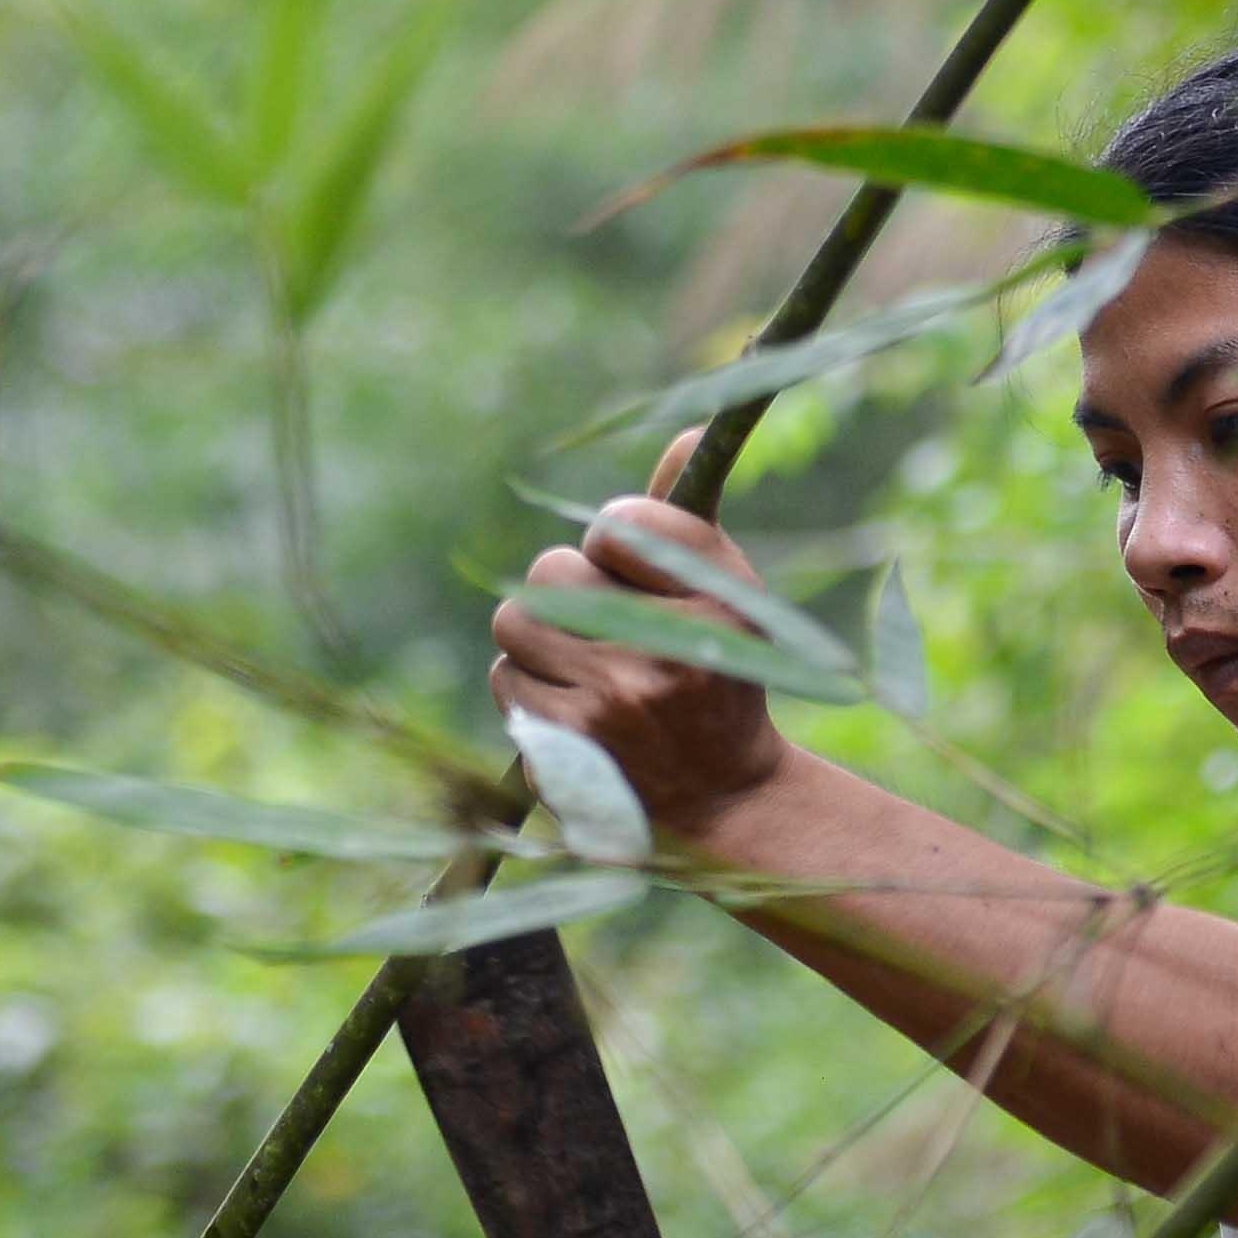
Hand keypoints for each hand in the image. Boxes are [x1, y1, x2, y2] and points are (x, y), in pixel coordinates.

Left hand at [490, 434, 791, 848]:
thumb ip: (688, 523)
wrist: (726, 804)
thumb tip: (686, 433)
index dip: (612, 542)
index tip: (628, 570)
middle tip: (603, 628)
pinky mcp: (568, 748)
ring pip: (515, 623)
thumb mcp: (729, 599)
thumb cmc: (721, 681)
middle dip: (567, 592)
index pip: (621, 522)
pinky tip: (574, 712)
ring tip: (583, 668)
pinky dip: (530, 692)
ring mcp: (612, 701)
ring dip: (539, 642)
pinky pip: (507, 682)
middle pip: (553, 568)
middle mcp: (667, 648)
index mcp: (718, 600)